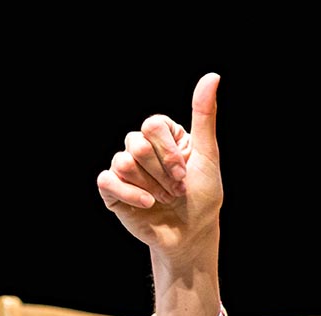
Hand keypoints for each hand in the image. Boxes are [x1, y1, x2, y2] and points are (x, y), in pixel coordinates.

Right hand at [96, 73, 223, 258]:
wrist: (191, 234)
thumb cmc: (203, 196)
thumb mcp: (208, 155)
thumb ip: (205, 116)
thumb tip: (212, 76)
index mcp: (164, 136)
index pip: (153, 124)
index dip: (169, 151)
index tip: (186, 173)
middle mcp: (141, 148)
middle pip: (136, 142)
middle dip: (162, 172)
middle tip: (177, 190)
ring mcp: (125, 168)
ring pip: (123, 161)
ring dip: (150, 186)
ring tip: (163, 199)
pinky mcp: (112, 190)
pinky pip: (108, 180)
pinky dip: (131, 194)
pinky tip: (148, 205)